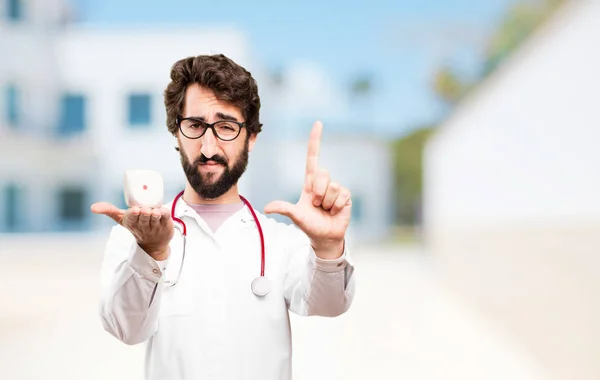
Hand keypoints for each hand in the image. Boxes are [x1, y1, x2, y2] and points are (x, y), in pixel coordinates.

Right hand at [91, 202, 173, 260]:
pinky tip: (163, 211)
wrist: (154, 243)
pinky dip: (165, 214)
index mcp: (132, 223)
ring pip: (155, 219)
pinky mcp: (166, 224)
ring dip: (155, 215)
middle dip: (144, 213)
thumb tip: (92, 207)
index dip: (133, 214)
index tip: (134, 210)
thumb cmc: (136, 226)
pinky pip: (166, 218)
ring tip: (154, 211)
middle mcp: (144, 225)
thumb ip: (109, 210)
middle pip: (144, 218)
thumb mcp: (122, 219)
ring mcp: (155, 226)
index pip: (132, 219)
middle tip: (145, 209)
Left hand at [264, 121, 351, 258]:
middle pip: (323, 173)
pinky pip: (342, 195)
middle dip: (318, 191)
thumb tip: (267, 208)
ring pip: (332, 186)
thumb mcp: (295, 216)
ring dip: (326, 202)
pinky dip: (336, 206)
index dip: (315, 141)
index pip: (312, 157)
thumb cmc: (309, 225)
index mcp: (310, 182)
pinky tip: (335, 212)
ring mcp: (335, 189)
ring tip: (325, 210)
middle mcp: (323, 183)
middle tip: (316, 205)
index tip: (318, 123)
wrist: (324, 237)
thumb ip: (284, 209)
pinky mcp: (346, 196)